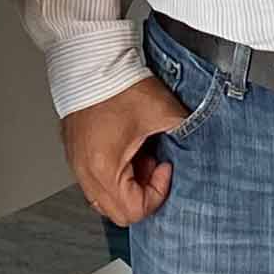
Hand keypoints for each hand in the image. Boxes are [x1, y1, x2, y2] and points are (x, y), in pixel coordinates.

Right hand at [60, 75, 190, 228]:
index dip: (157, 193)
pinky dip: (114, 173)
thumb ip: (186, 135)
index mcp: (104, 169)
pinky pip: (95, 180)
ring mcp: (77, 164)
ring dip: (127, 185)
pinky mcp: (75, 153)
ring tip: (139, 155)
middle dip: (142, 193)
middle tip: (153, 165)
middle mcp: (86, 172)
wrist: (92, 61)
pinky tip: (125, 147)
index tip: (164, 166)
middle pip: (117, 212)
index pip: (133, 211)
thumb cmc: (119, 84)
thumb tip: (198, 145)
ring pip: (104, 198)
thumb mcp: (163, 113)